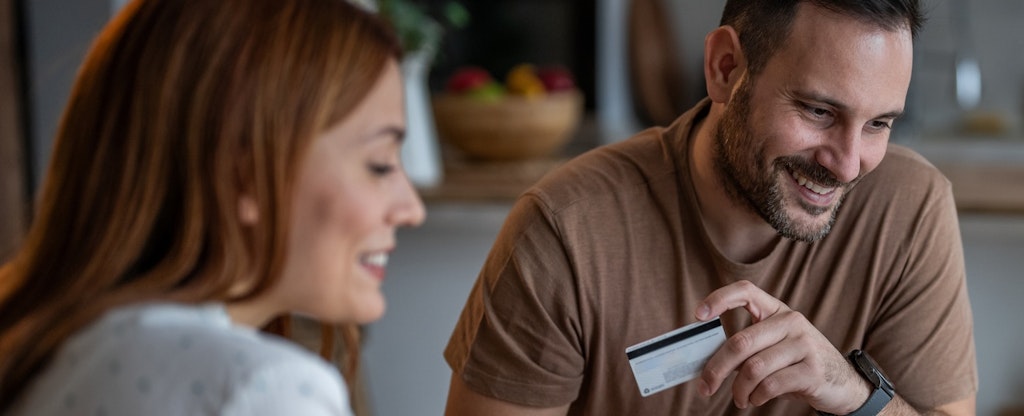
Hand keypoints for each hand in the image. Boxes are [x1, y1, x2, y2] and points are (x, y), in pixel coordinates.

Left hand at [694, 280, 870, 413]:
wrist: (844, 384)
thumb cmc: (798, 363)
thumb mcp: (776, 346)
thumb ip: (748, 346)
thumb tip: (707, 360)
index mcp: (777, 310)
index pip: (746, 291)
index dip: (719, 299)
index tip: (698, 315)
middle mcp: (791, 322)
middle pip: (741, 342)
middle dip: (716, 368)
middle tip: (706, 386)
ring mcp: (804, 345)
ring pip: (754, 367)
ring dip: (739, 389)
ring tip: (740, 398)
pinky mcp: (812, 370)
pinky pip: (771, 385)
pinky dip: (757, 396)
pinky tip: (756, 399)